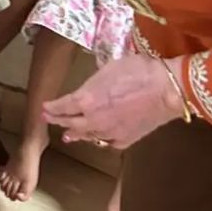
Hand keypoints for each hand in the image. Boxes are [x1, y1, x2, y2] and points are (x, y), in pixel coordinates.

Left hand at [42, 55, 186, 149]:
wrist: (167, 89)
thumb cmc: (137, 71)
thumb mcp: (107, 69)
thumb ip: (93, 84)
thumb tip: (89, 87)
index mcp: (85, 99)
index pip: (61, 106)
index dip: (51, 107)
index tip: (44, 108)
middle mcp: (93, 119)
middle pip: (69, 122)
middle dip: (57, 121)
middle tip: (48, 120)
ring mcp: (109, 131)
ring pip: (87, 135)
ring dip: (76, 133)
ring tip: (69, 136)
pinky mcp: (126, 139)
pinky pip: (107, 141)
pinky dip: (100, 139)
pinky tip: (98, 139)